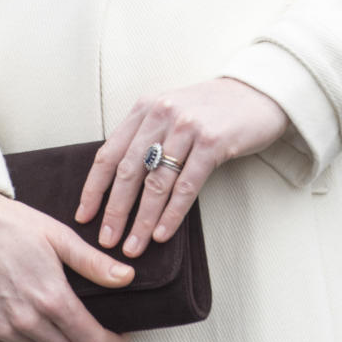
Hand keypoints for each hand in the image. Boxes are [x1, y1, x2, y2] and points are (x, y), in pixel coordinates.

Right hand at [0, 190, 135, 341]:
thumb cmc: (7, 224)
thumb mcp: (58, 236)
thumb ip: (94, 263)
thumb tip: (126, 277)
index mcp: (50, 297)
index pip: (91, 340)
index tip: (120, 336)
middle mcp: (26, 320)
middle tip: (99, 332)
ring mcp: (2, 329)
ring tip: (73, 333)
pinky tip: (43, 333)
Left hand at [75, 77, 287, 259]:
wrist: (257, 94)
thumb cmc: (211, 110)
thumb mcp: (171, 112)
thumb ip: (146, 136)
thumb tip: (119, 182)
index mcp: (145, 108)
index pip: (109, 153)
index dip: (94, 188)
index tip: (84, 216)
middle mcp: (161, 114)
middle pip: (129, 172)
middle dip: (115, 211)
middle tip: (107, 240)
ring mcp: (187, 127)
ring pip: (156, 183)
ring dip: (142, 220)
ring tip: (134, 246)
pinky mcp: (213, 143)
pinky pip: (186, 186)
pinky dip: (172, 214)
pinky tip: (162, 234)